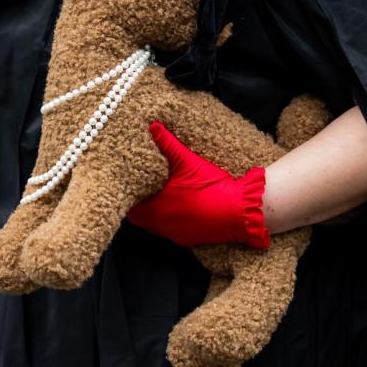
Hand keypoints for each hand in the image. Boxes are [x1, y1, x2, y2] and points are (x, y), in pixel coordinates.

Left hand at [126, 122, 271, 248]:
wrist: (238, 211)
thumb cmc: (211, 187)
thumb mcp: (188, 161)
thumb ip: (168, 144)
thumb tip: (153, 127)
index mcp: (155, 205)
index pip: (129, 204)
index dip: (129, 193)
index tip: (130, 183)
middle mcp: (160, 223)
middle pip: (137, 217)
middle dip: (137, 204)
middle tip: (142, 190)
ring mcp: (172, 234)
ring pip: (151, 226)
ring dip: (151, 214)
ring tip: (157, 199)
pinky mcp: (185, 240)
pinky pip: (168, 232)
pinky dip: (168, 223)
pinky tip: (177, 211)